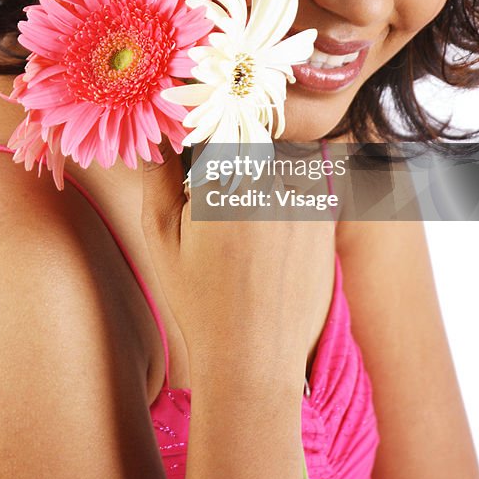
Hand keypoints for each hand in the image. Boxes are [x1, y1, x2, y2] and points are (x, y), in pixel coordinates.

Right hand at [140, 149, 334, 383]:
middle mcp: (270, 180)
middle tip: (213, 197)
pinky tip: (266, 240)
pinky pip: (300, 184)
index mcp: (224, 180)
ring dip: (257, 174)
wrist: (254, 357)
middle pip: (247, 137)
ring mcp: (303, 197)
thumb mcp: (163, 239)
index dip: (201, 126)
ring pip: (275, 160)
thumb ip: (157, 176)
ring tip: (241, 227)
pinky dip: (282, 196)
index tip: (191, 142)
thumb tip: (155, 131)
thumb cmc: (199, 299)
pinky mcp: (323, 215)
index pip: (215, 121)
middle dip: (228, 152)